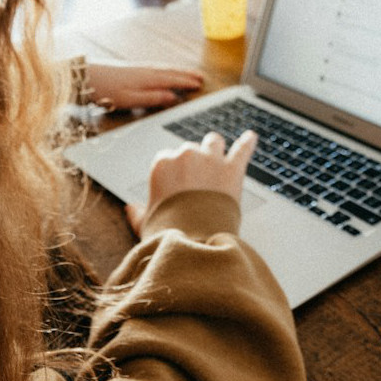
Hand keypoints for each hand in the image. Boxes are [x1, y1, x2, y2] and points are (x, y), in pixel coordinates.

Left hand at [85, 61, 203, 110]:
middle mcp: (145, 71)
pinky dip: (166, 70)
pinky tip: (164, 73)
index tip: (200, 84)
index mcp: (148, 78)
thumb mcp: (131, 99)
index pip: (173, 79)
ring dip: (177, 71)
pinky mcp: (131, 70)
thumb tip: (173, 97)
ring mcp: (138, 69)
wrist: (85, 77)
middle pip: (171, 72)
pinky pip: (156, 69)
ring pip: (164, 69)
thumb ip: (153, 98)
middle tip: (201, 77)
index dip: (187, 82)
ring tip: (188, 74)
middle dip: (186, 74)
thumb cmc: (106, 90)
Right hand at [127, 130, 257, 237]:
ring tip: (218, 156)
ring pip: (213, 142)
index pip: (168, 157)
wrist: (195, 242)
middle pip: (191, 150)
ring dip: (215, 149)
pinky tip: (251, 138)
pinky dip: (248, 143)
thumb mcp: (147, 223)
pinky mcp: (232, 169)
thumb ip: (138, 213)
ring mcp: (211, 160)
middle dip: (194, 162)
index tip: (177, 183)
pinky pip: (242, 149)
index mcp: (162, 164)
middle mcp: (186, 155)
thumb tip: (130, 209)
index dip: (174, 171)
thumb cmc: (169, 233)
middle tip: (197, 180)